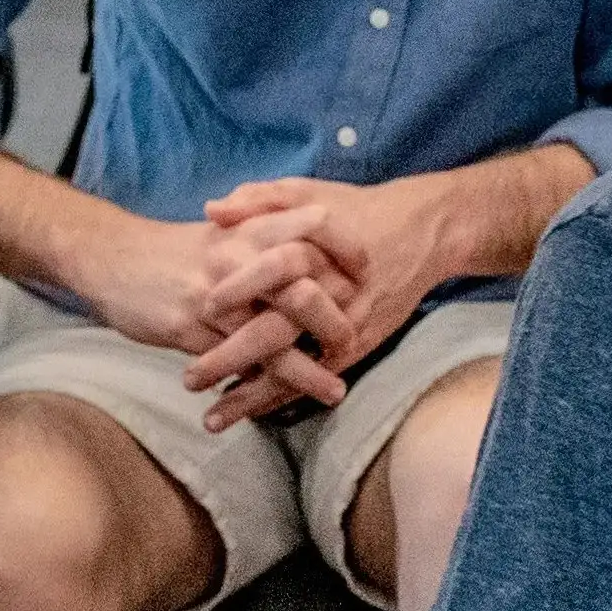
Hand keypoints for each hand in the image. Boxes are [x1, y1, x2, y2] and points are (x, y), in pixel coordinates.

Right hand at [66, 212, 349, 372]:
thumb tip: (313, 254)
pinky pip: (233, 363)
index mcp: (249, 229)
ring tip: (335, 392)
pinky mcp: (190, 327)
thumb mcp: (222, 230)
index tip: (372, 273)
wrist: (110, 257)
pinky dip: (258, 388)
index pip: (313, 229)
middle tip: (357, 341)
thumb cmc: (172, 250)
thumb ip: (264, 235)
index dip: (347, 251)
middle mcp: (237, 258)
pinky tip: (276, 405)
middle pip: (303, 286)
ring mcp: (215, 295)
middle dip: (335, 319)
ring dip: (306, 370)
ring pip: (272, 335)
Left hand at [185, 172, 486, 427]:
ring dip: (253, 396)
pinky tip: (251, 414)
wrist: (420, 231)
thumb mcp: (306, 191)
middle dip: (232, 358)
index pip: (275, 268)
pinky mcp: (357, 343)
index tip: (202, 306)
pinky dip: (284, 397)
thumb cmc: (354, 208)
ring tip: (211, 418)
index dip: (239, 286)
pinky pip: (317, 377)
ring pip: (296, 367)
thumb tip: (209, 210)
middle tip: (190, 379)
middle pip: (279, 330)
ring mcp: (345, 323)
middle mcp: (331, 290)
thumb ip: (257, 199)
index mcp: (316, 247)